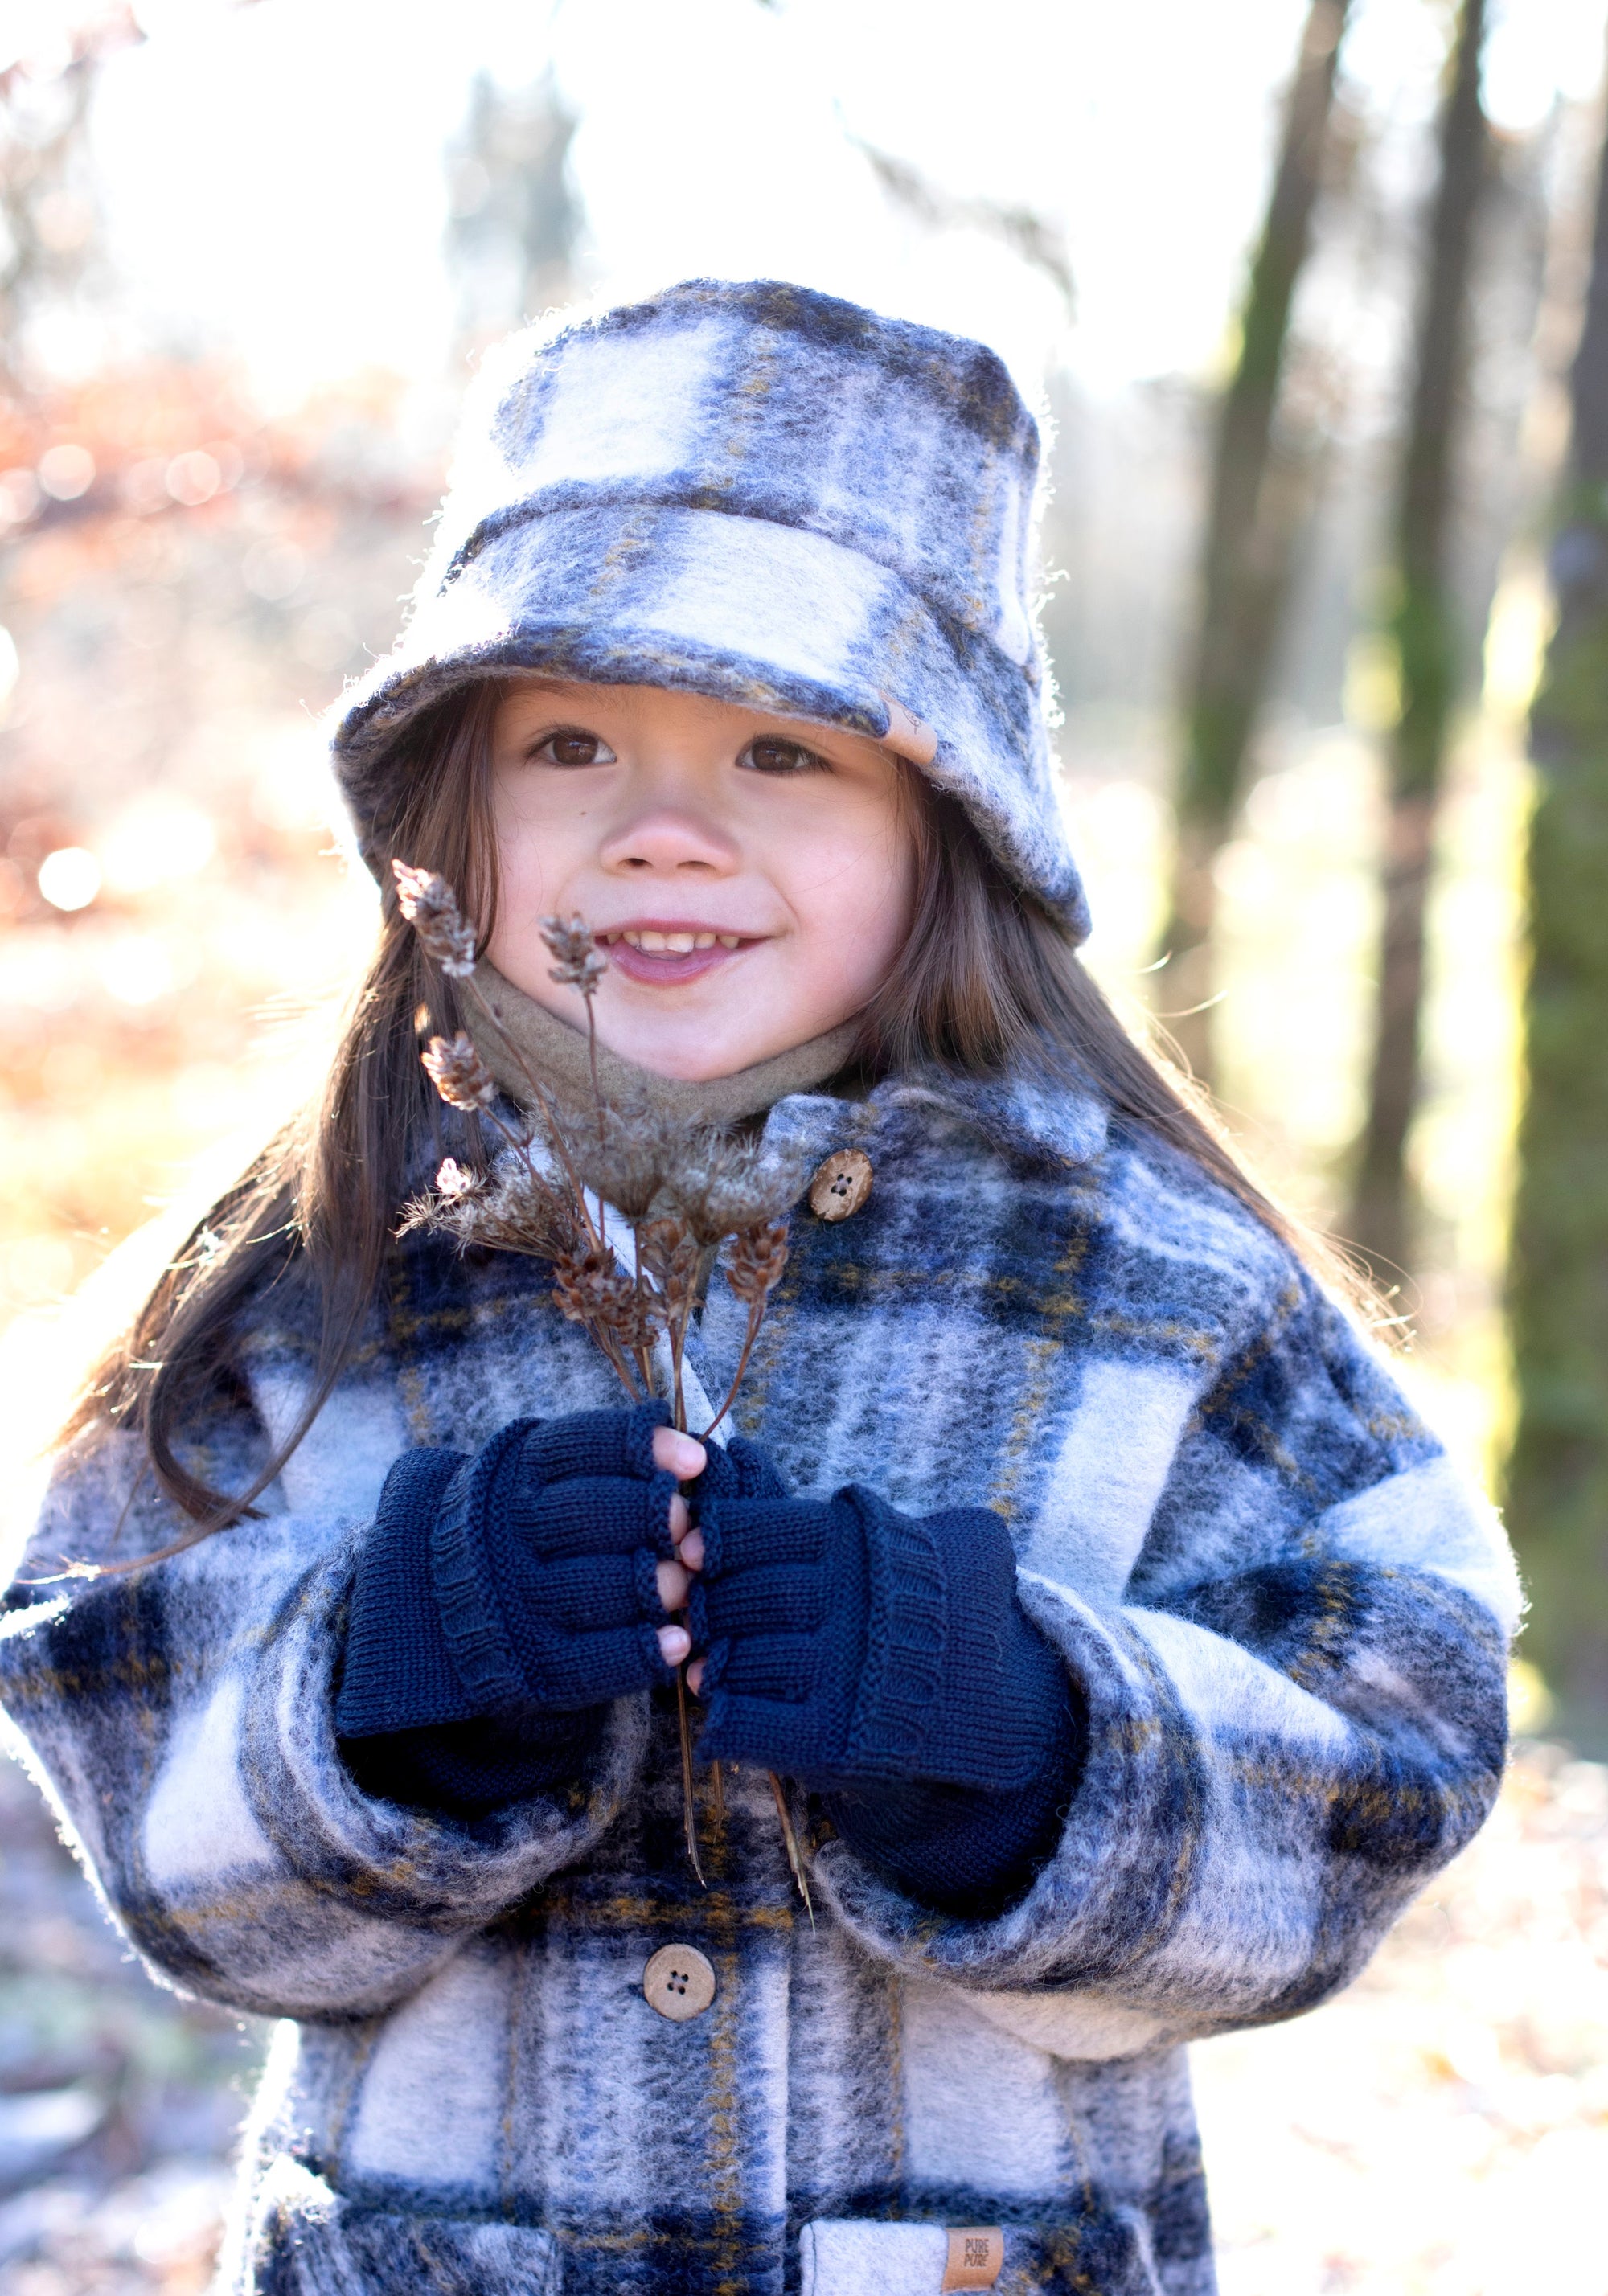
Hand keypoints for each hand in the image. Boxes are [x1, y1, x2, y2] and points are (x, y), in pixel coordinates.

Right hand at [431, 1403, 729, 1711]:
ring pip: (593, 1589)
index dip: (645, 1449)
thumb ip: (611, 1461)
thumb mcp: (550, 1476)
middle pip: (586, 1515)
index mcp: (518, 1474)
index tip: (696, 1462)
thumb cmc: (536, 1526)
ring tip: (688, 1584)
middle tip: (689, 1526)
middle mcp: (509, 1533)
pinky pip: (588, 1661)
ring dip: (656, 1585)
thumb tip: (692, 1457)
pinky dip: (640, 1651)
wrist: (450, 1600)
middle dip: (651, 1517)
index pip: (583, 1447)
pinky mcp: (531, 1660)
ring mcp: (517, 1600)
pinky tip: (677, 1642)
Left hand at [674, 1457, 1067, 1794]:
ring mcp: (839, 1675)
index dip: (721, 1538)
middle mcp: (847, 1606)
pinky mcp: (832, 1739)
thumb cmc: (954, 1609)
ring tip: (707, 1660)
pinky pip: (749, 1723)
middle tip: (699, 1613)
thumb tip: (745, 1454)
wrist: (1003, 1704)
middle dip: (710, 1606)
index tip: (702, 1549)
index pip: (758, 1530)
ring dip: (714, 1660)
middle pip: (740, 1596)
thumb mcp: (936, 1535)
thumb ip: (851, 1507)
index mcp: (861, 1547)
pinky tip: (726, 1709)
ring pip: (737, 1657)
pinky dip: (727, 1715)